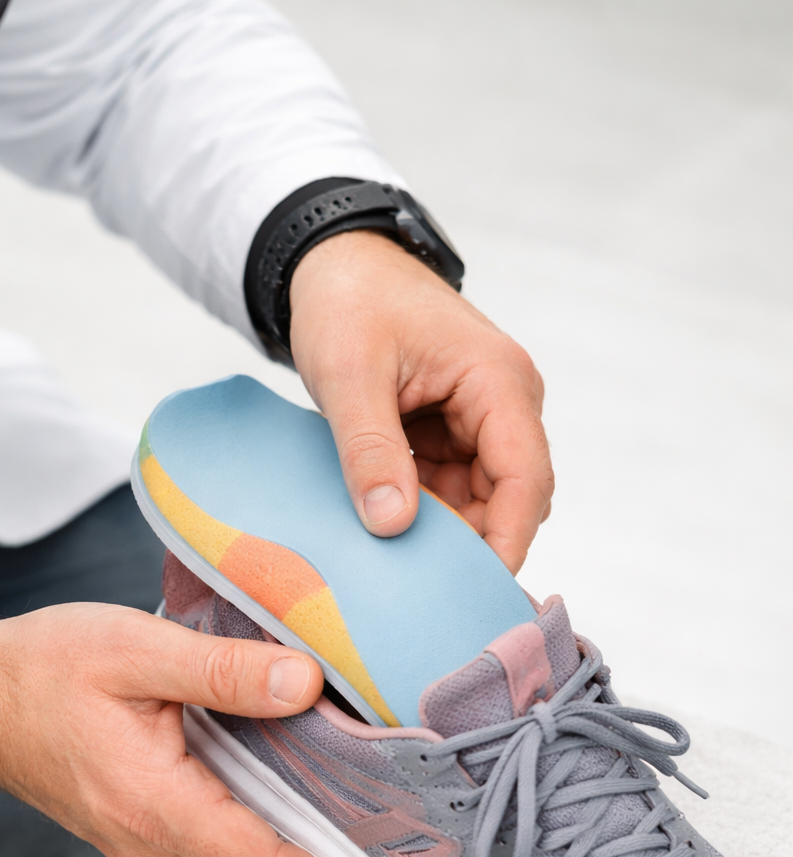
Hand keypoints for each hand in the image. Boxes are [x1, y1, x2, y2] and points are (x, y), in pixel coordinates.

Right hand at [0, 604, 361, 856]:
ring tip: (392, 809)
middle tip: (427, 834)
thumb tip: (304, 683)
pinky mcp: (150, 822)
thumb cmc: (39, 670)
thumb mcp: (131, 650)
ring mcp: (152, 839)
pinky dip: (279, 819)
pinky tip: (319, 785)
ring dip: (318, 840)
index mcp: (157, 806)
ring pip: (252, 855)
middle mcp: (157, 840)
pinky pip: (228, 834)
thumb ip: (221, 668)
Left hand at [289, 230, 553, 573]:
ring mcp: (481, 418)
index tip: (474, 592)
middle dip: (470, 544)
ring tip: (398, 571)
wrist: (331, 262)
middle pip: (508, 497)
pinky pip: (450, 487)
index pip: (525, 478)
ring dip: (442, 530)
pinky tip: (388, 535)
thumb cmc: (348, 299)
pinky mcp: (453, 430)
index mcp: (498, 381)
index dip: (505, 540)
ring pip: (478, 499)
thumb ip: (370, 450)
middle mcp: (504, 402)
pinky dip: (423, 511)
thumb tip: (392, 525)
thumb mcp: (348, 376)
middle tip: (425, 595)